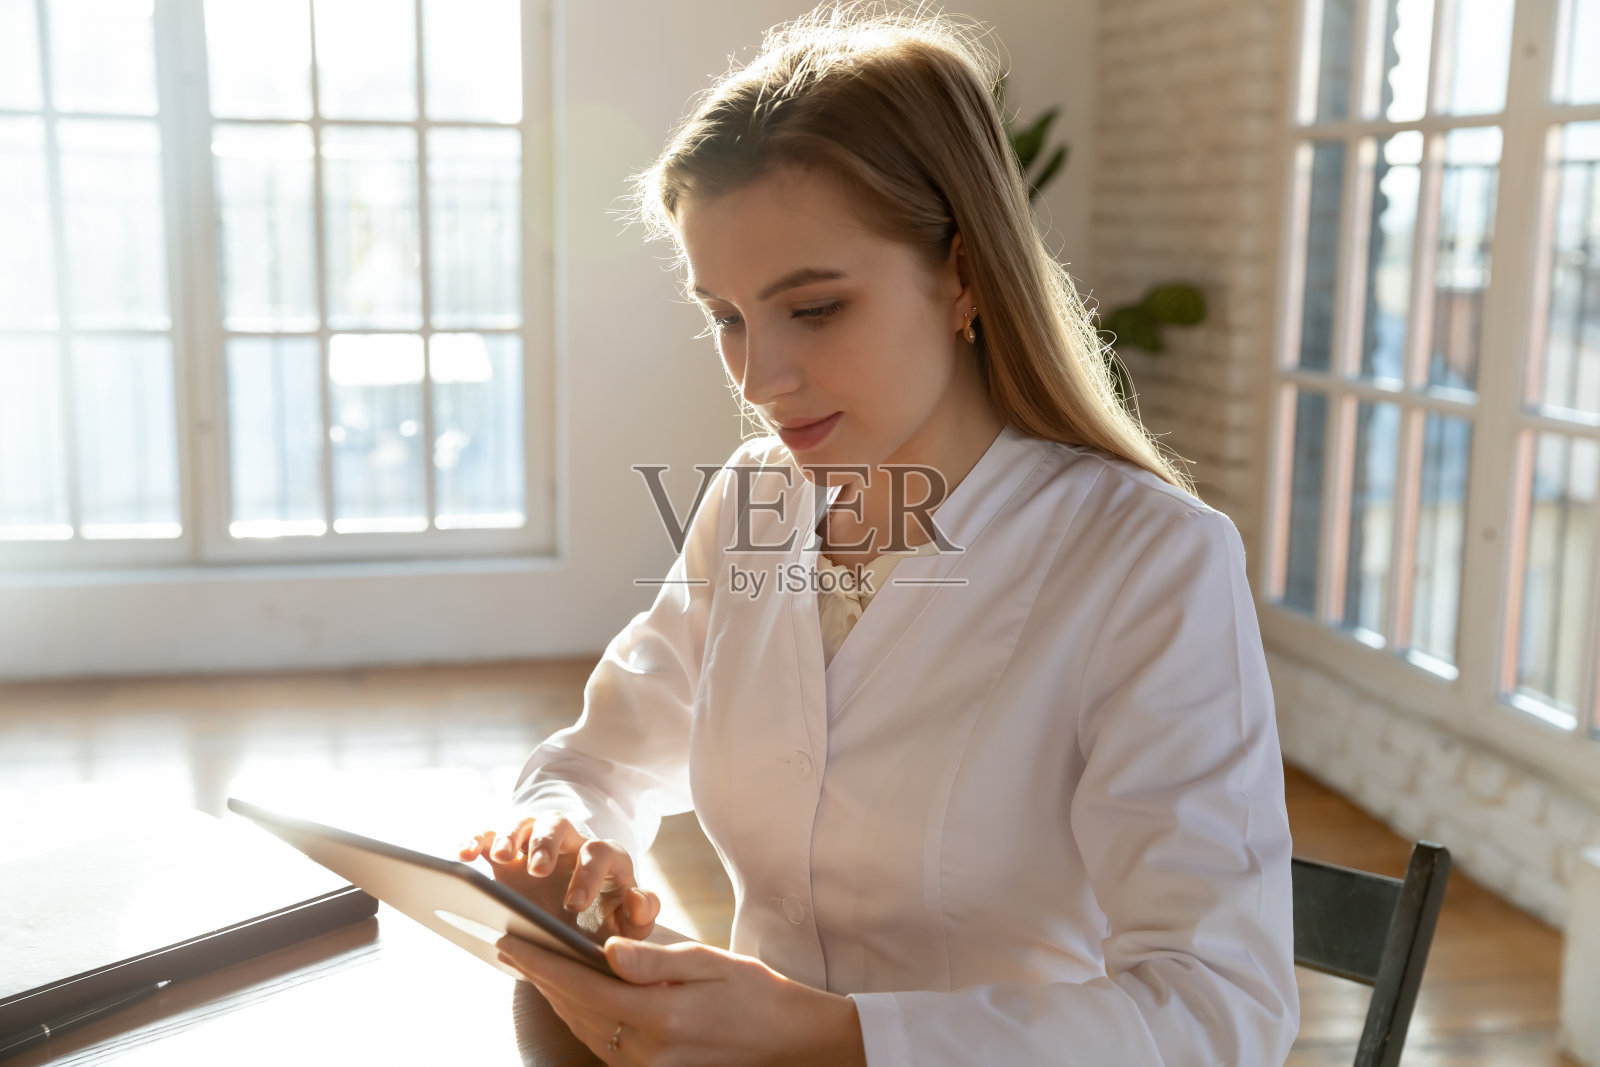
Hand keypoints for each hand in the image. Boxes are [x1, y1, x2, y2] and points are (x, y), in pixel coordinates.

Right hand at [459, 811, 660, 940]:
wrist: (574, 922)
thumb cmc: (602, 922)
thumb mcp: (626, 925)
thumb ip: (640, 916)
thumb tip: (639, 901)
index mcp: (603, 860)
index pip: (601, 853)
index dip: (589, 875)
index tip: (574, 905)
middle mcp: (569, 844)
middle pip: (560, 826)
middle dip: (548, 845)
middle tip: (537, 871)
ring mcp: (536, 844)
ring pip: (526, 824)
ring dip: (513, 836)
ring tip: (500, 857)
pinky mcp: (506, 852)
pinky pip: (490, 835)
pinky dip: (477, 840)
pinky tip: (463, 855)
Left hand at [495, 933, 866, 1066]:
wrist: (787, 1040)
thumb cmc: (754, 993)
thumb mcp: (711, 963)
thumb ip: (655, 959)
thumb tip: (606, 949)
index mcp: (660, 1015)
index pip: (583, 986)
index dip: (542, 963)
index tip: (512, 940)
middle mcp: (646, 1049)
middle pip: (575, 1010)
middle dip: (539, 977)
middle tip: (509, 948)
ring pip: (584, 1029)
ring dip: (554, 998)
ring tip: (532, 968)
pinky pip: (601, 1043)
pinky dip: (579, 1016)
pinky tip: (570, 998)